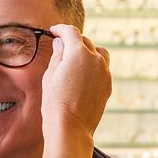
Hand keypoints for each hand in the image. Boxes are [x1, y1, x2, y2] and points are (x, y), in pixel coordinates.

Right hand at [38, 24, 111, 157]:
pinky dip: (92, 67)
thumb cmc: (55, 102)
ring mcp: (105, 73)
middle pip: (85, 41)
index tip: (53, 31)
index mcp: (79, 52)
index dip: (60, 29)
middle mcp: (96, 59)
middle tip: (61, 46)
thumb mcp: (50, 75)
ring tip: (75, 60)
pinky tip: (81, 77)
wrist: (70, 129)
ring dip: (87, 52)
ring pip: (98, 54)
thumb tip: (60, 42)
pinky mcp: (108, 86)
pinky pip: (101, 69)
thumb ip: (57, 54)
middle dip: (73, 41)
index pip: (71, 32)